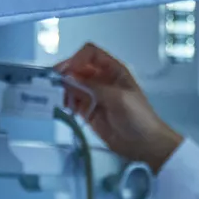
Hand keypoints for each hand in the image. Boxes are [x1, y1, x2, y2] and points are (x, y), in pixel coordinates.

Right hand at [56, 43, 183, 170]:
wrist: (144, 144)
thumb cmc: (137, 117)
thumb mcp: (118, 98)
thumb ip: (93, 87)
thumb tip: (68, 78)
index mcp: (113, 70)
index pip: (90, 54)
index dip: (77, 58)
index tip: (66, 71)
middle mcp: (101, 79)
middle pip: (78, 68)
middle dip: (65, 73)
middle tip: (53, 84)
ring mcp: (94, 95)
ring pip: (72, 85)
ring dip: (63, 89)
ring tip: (57, 98)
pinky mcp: (88, 111)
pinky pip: (73, 101)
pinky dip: (65, 102)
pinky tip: (63, 107)